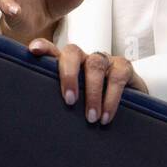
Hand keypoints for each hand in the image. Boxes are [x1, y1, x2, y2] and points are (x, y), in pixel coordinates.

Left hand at [25, 38, 146, 124]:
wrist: (132, 104)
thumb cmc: (95, 105)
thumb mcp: (77, 102)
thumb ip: (62, 102)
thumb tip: (41, 118)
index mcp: (69, 65)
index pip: (53, 51)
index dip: (44, 47)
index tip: (34, 50)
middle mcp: (85, 58)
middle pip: (73, 53)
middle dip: (69, 75)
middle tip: (69, 100)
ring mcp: (105, 60)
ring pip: (95, 65)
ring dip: (92, 93)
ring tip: (91, 118)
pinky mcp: (124, 67)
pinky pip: (117, 77)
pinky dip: (111, 99)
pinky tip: (106, 116)